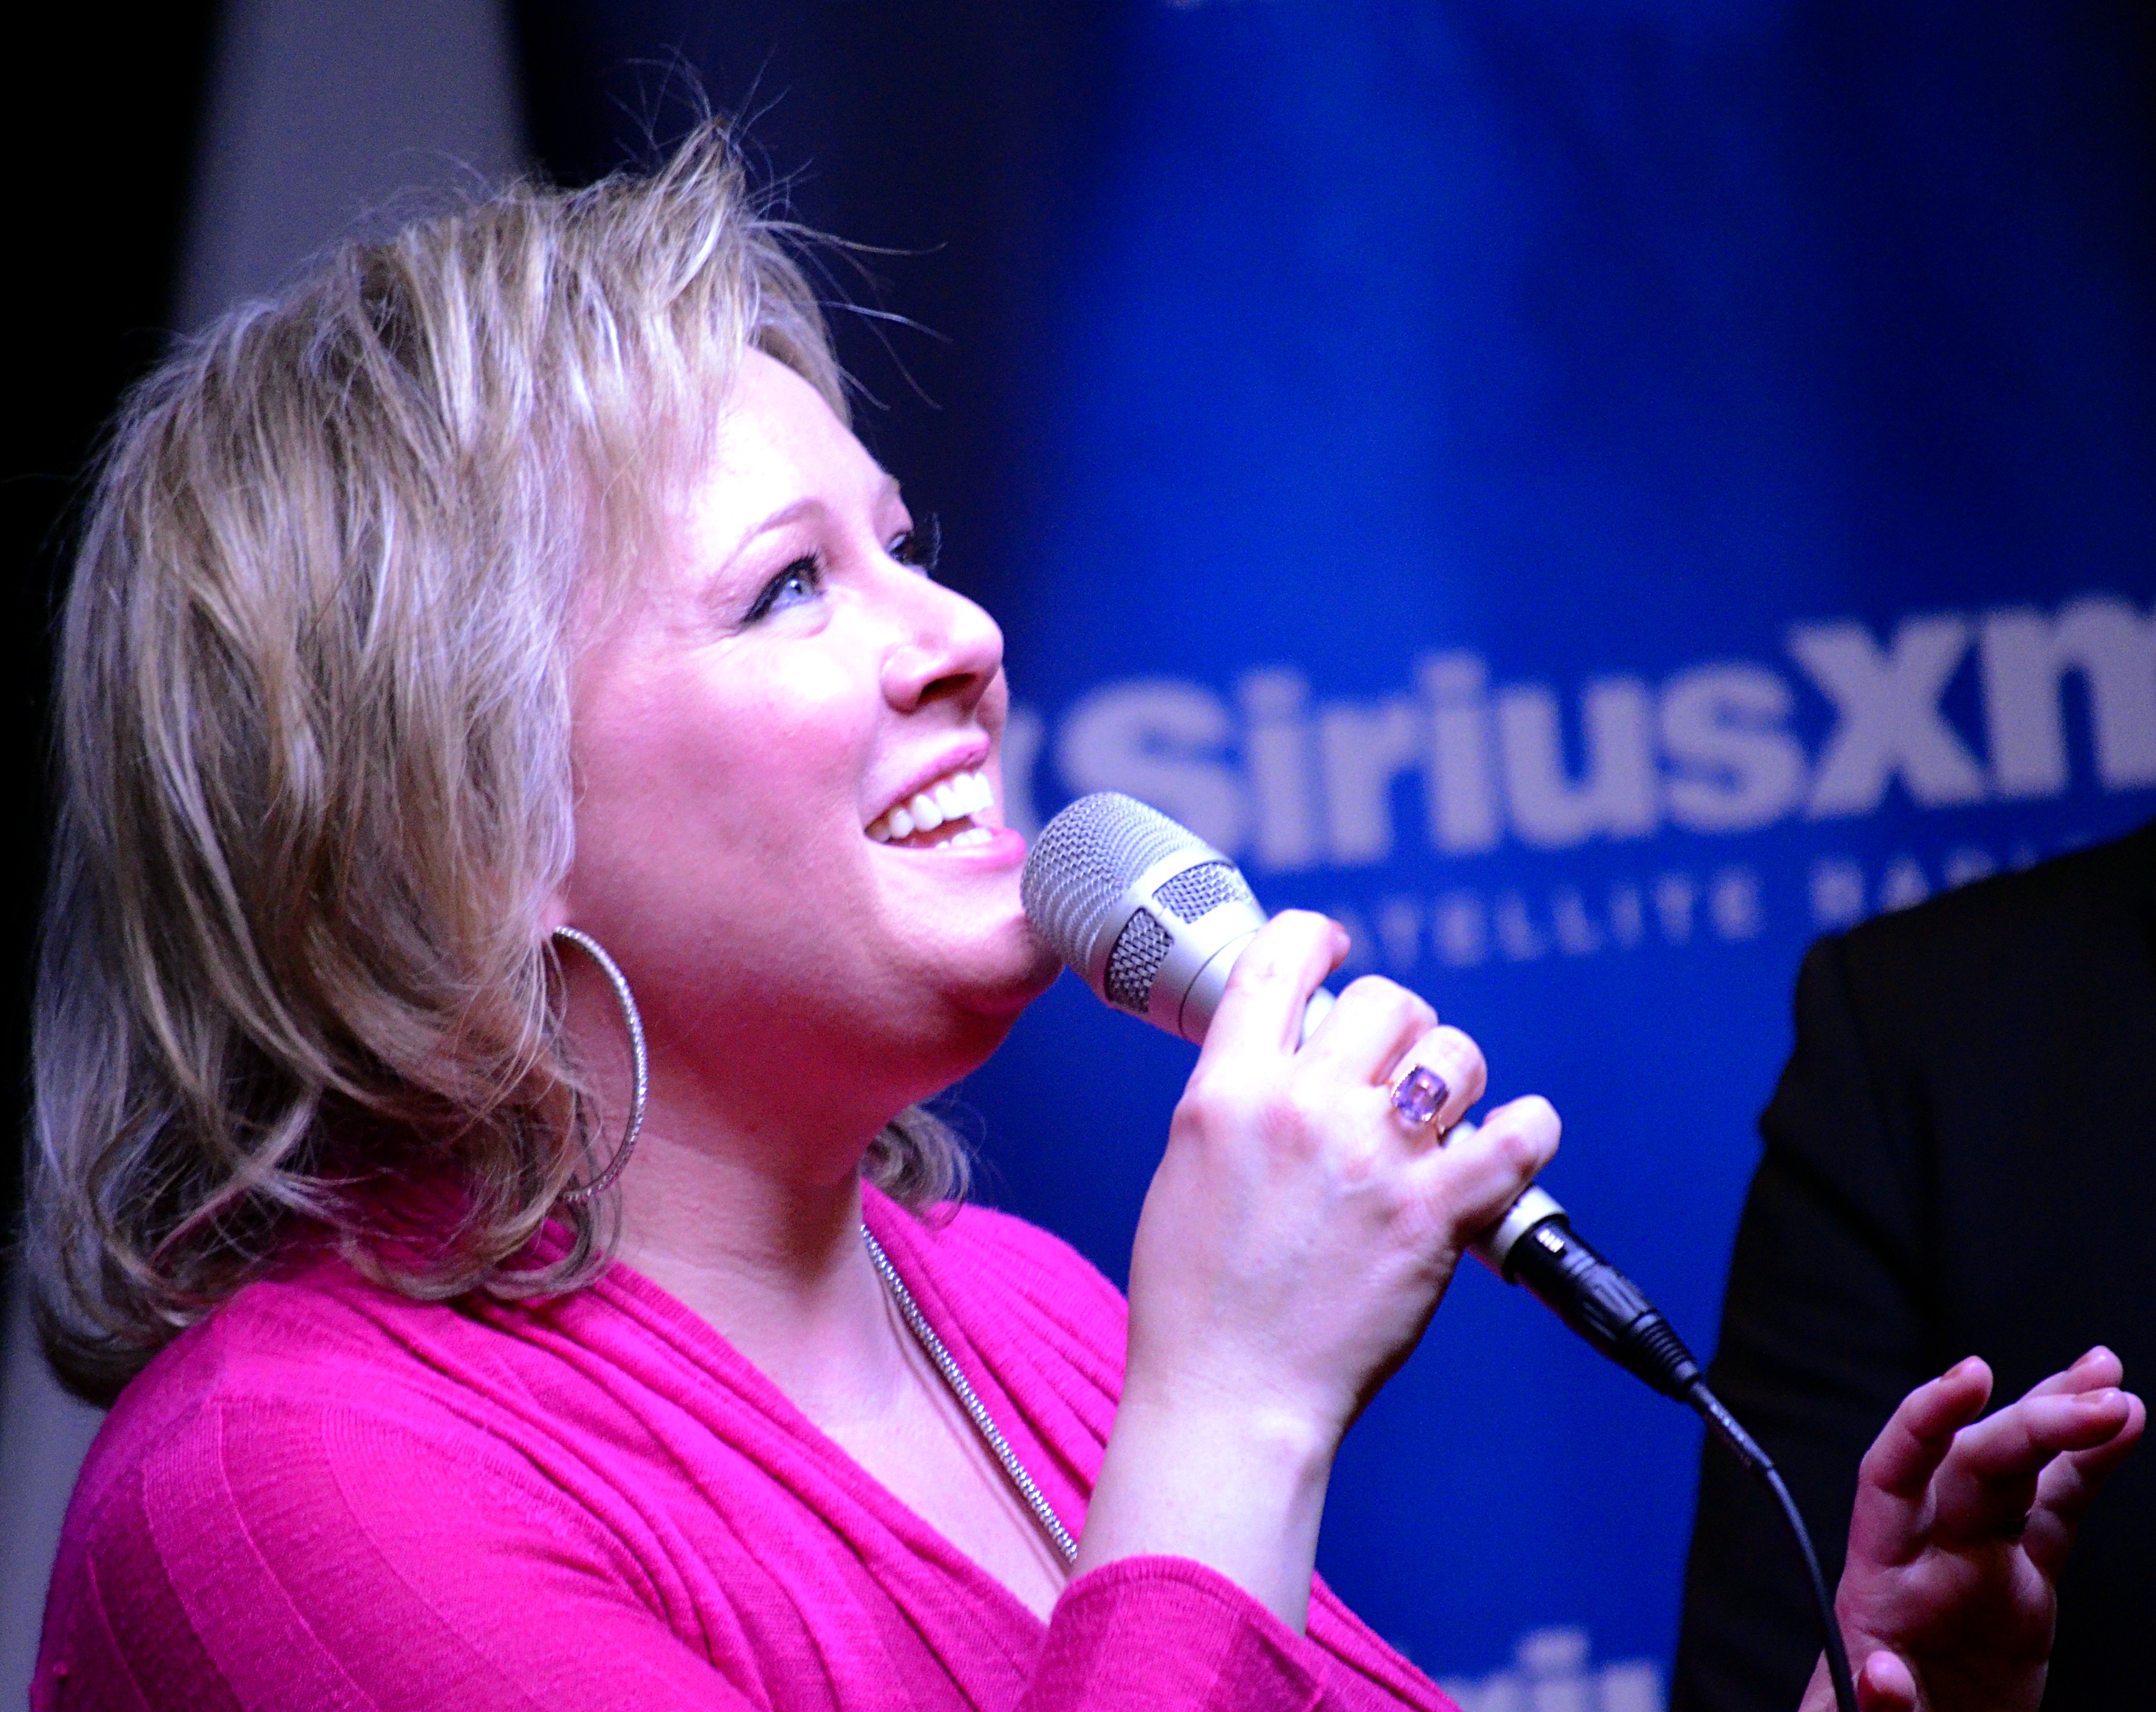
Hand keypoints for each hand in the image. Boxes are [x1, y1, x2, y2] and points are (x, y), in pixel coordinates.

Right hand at [1074, 911, 1559, 1624]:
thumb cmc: (1197, 1296)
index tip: (1335, 951)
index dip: (1317, 939)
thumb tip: (1290, 1050)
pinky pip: (1518, 1134)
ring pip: (1454, 1054)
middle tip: (1392, 1071)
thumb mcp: (1186, 1164)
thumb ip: (1236, 1096)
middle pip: (1386, 1000)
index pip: (1280, 958)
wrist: (1227, 1395)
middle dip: (1398, 1028)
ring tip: (1442, 1118)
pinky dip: (1528, 1129)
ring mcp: (1372, 1157)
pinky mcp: (1434, 1215)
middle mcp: (1301, 1105)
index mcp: (1227, 1088)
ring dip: (1456, 1078)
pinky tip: (1516, 1136)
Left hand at [1802, 1348, 2143, 1711]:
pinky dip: (2087, 1469)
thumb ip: (1872, 1701)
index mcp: (1877, 1580)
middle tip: (2099, 1396)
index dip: (1927, 1420)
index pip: (1893, 1474)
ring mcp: (1977, 1560)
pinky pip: (2056, 1512)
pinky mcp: (2021, 1584)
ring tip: (2112, 1382)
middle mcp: (1926, 1552)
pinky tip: (2124, 1428)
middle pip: (1973, 1465)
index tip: (1971, 1376)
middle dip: (2033, 1424)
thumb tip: (1881, 1675)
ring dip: (2061, 1422)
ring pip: (2018, 1471)